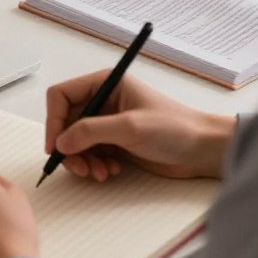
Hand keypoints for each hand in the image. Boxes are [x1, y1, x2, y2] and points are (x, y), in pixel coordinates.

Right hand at [46, 70, 235, 180]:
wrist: (203, 150)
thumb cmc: (175, 128)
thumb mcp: (130, 127)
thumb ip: (91, 132)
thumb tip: (60, 142)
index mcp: (105, 83)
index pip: (62, 96)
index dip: (54, 120)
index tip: (55, 146)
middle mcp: (103, 101)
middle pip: (66, 122)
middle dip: (69, 147)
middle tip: (79, 168)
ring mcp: (108, 122)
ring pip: (75, 141)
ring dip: (82, 160)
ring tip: (100, 173)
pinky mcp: (114, 142)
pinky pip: (89, 153)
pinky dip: (94, 165)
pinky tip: (111, 172)